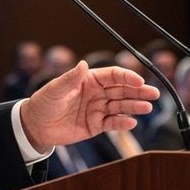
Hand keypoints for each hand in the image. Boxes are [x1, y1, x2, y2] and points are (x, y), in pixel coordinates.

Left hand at [20, 61, 158, 149]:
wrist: (35, 126)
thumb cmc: (43, 103)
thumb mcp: (55, 89)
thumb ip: (70, 78)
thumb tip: (83, 64)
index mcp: (88, 80)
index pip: (112, 75)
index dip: (126, 77)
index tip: (138, 81)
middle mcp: (96, 93)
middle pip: (122, 90)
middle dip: (138, 91)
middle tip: (154, 93)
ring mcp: (97, 109)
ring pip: (120, 106)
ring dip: (134, 106)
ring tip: (147, 107)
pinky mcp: (95, 126)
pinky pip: (112, 123)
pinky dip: (122, 123)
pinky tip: (131, 122)